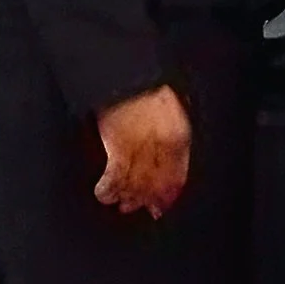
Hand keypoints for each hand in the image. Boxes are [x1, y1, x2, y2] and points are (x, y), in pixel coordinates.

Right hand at [95, 84, 191, 219]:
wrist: (127, 73)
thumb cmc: (149, 88)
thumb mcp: (174, 109)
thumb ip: (174, 133)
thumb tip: (172, 155)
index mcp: (179, 135)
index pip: (178, 175)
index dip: (171, 194)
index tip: (165, 204)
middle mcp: (162, 145)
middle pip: (157, 183)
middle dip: (151, 200)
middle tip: (147, 210)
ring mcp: (139, 147)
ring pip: (136, 183)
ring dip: (130, 197)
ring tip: (125, 204)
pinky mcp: (116, 145)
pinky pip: (115, 176)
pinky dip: (109, 189)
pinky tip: (105, 195)